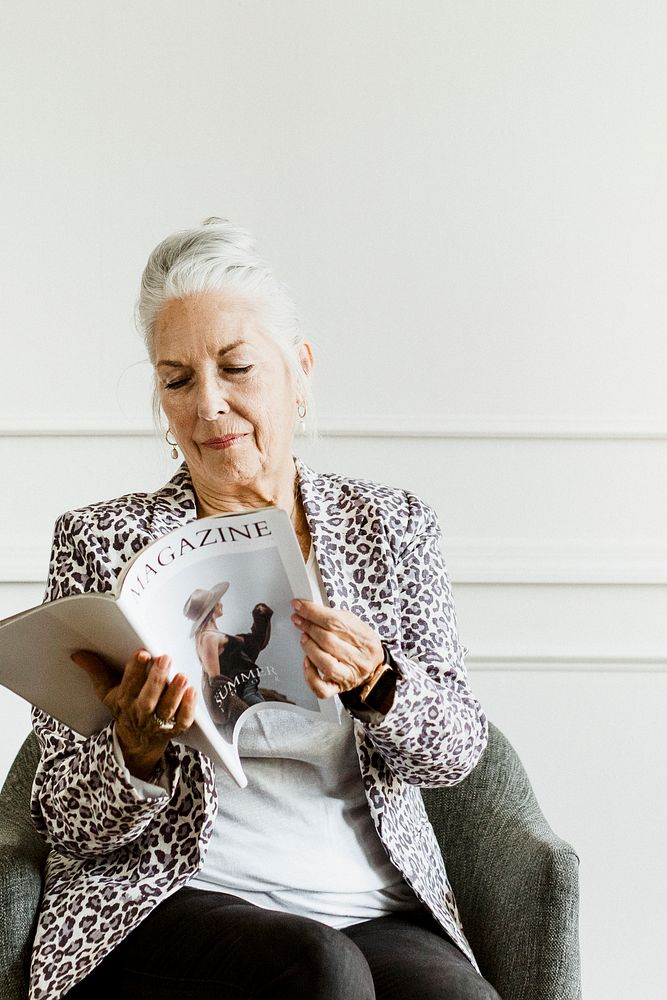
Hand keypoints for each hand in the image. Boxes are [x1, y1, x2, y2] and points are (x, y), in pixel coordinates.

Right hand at [71, 648, 196, 779]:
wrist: (136, 741)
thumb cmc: (124, 709)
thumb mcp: (106, 693)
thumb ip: (95, 671)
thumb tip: (78, 654)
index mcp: (124, 701)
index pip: (128, 684)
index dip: (135, 669)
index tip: (142, 653)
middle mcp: (141, 713)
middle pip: (148, 698)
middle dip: (156, 679)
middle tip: (165, 658)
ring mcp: (158, 723)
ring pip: (167, 709)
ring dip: (174, 693)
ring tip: (181, 676)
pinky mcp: (175, 729)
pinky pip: (182, 721)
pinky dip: (188, 708)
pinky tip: (192, 692)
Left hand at [290, 600, 383, 698]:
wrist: (374, 671)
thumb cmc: (362, 647)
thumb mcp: (357, 627)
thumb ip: (337, 619)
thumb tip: (312, 611)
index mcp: (366, 640)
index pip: (336, 622)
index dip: (313, 613)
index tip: (300, 606)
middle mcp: (359, 659)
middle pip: (328, 640)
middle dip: (308, 627)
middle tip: (299, 620)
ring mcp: (349, 676)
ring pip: (325, 663)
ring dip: (309, 647)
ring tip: (304, 638)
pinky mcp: (338, 689)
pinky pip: (321, 687)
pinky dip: (309, 674)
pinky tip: (307, 662)